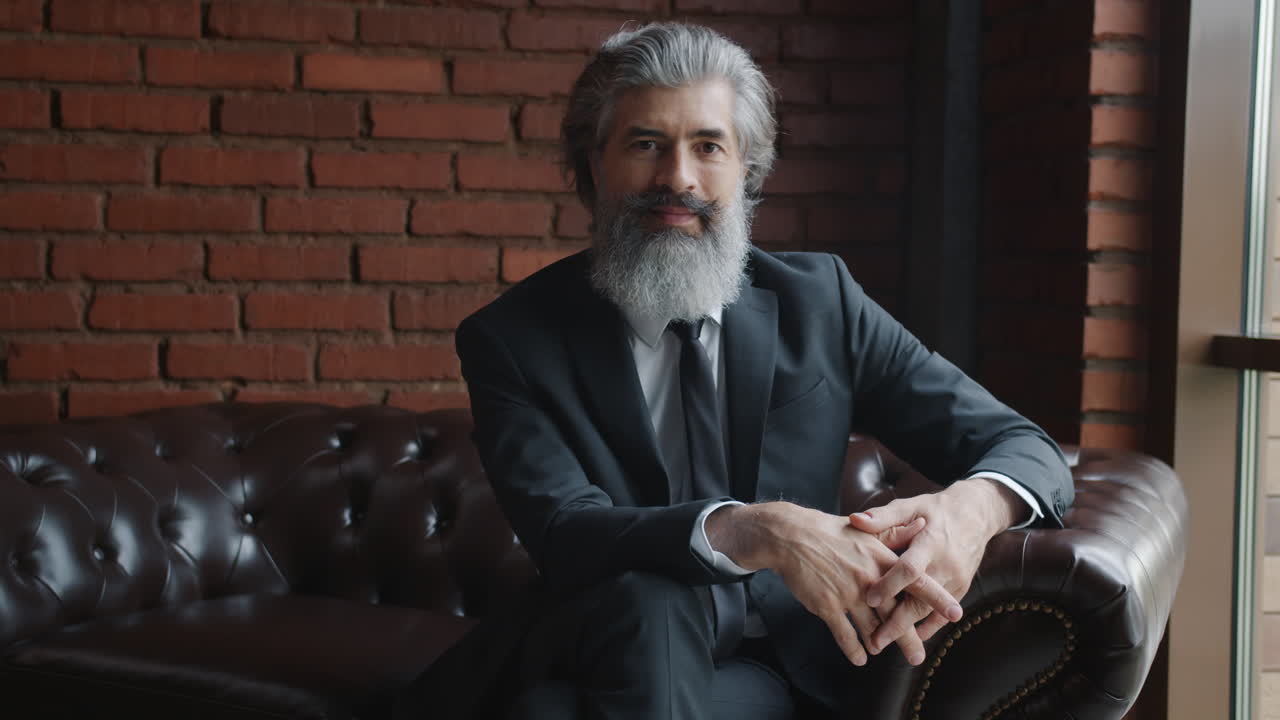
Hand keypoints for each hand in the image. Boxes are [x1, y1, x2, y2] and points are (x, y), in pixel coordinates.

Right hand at [706, 502, 961, 666]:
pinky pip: (845, 635)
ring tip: (884, 653)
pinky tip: (860, 659)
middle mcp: (869, 578)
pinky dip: (854, 649)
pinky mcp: (828, 606)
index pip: (916, 582)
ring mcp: (848, 594)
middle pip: (896, 614)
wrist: (792, 537)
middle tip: (917, 656)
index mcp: (882, 559)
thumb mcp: (868, 530)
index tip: (955, 614)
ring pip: (871, 629)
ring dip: (879, 644)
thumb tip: (923, 525)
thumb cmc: (832, 533)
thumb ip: (897, 533)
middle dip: (908, 638)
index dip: (937, 599)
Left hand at [847, 479, 1019, 653]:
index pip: (910, 568)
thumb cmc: (934, 509)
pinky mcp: (961, 588)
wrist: (975, 514)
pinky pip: (943, 613)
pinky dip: (928, 627)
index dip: (890, 584)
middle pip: (921, 599)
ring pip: (931, 610)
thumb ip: (883, 516)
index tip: (869, 599)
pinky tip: (909, 637)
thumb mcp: (910, 506)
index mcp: (931, 542)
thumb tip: (855, 520)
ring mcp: (956, 579)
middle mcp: (946, 564)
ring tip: (884, 644)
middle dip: (898, 622)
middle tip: (875, 642)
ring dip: (909, 629)